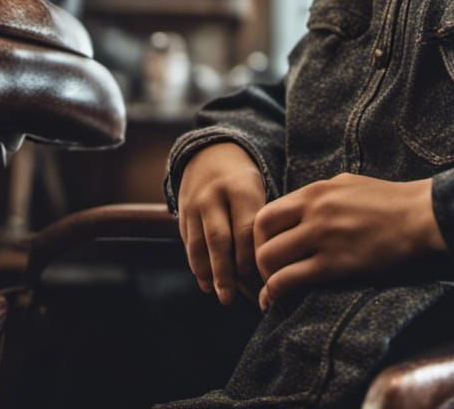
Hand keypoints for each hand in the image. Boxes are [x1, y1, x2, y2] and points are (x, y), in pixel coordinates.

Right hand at [177, 142, 266, 305]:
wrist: (212, 154)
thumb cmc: (246, 182)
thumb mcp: (258, 190)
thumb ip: (261, 222)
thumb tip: (271, 268)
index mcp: (241, 187)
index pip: (247, 230)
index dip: (254, 259)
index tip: (263, 283)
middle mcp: (214, 195)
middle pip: (220, 240)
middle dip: (228, 273)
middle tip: (235, 299)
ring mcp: (194, 204)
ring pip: (200, 245)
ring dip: (211, 274)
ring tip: (222, 296)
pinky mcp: (182, 213)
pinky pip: (189, 243)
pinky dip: (197, 266)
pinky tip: (207, 283)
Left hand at [254, 173, 445, 311]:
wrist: (420, 216)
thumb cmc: (389, 202)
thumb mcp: (348, 185)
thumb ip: (320, 196)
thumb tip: (299, 211)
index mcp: (317, 190)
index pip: (267, 212)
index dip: (259, 236)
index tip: (268, 251)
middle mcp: (314, 209)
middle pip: (260, 233)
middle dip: (257, 256)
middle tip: (267, 272)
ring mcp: (323, 236)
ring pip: (269, 258)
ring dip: (265, 277)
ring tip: (273, 289)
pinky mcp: (335, 263)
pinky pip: (289, 280)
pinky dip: (274, 293)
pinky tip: (276, 301)